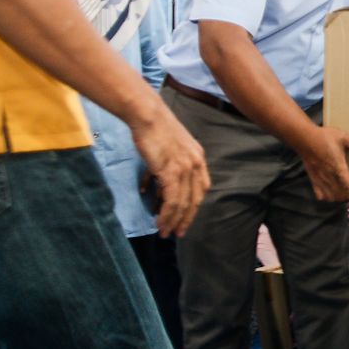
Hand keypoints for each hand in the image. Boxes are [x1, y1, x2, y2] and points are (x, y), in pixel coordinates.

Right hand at [129, 108, 209, 237]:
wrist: (147, 115)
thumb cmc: (152, 129)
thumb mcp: (166, 149)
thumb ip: (165, 168)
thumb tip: (153, 188)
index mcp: (198, 157)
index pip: (201, 188)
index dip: (194, 205)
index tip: (186, 217)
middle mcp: (196, 164)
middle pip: (195, 199)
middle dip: (186, 218)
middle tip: (178, 232)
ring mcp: (185, 168)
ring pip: (182, 203)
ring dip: (173, 220)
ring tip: (165, 233)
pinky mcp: (172, 172)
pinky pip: (171, 200)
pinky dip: (166, 214)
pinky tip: (160, 223)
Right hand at [299, 126, 348, 206]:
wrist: (303, 138)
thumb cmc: (324, 137)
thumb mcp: (344, 137)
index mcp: (338, 167)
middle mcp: (329, 176)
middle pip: (341, 195)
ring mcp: (320, 179)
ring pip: (331, 197)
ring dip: (339, 199)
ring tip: (344, 195)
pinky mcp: (313, 179)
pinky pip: (320, 195)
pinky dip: (326, 197)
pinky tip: (331, 194)